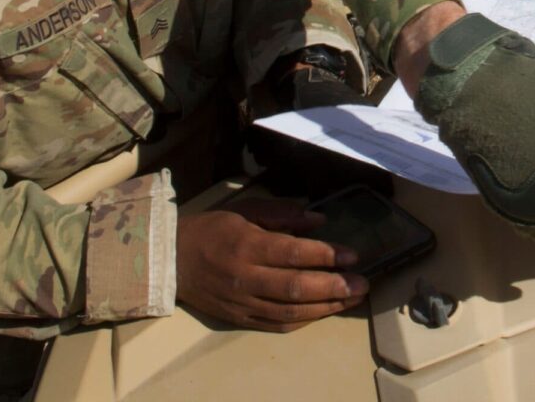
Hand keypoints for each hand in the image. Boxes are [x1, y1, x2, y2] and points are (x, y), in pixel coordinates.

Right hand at [175, 198, 368, 330]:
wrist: (172, 260)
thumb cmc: (213, 228)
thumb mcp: (246, 209)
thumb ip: (283, 213)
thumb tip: (320, 221)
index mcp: (247, 244)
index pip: (294, 253)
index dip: (326, 255)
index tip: (352, 256)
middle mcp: (245, 276)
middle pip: (296, 287)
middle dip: (334, 287)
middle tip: (362, 284)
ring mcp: (242, 301)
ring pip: (289, 311)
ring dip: (326, 307)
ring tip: (352, 299)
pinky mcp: (239, 318)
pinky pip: (275, 324)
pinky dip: (303, 321)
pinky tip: (323, 312)